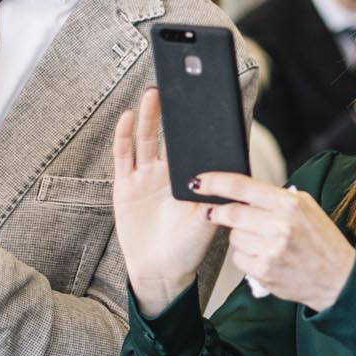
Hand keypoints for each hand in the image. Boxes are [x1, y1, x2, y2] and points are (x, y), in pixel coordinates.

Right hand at [112, 87, 219, 313]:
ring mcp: (145, 177)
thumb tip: (231, 172)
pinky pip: (124, 156)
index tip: (206, 101)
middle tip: (179, 85)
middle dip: (173, 111)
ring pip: (146, 139)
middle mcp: (166, 172)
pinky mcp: (125, 186)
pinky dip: (124, 135)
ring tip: (155, 93)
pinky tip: (127, 116)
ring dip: (150, 115)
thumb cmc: (189, 246)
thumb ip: (217, 195)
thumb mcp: (209, 219)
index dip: (198, 124)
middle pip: (169, 135)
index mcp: (189, 177)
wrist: (161, 270)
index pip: (193, 144)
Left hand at [193, 170, 355, 312]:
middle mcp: (279, 226)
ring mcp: (270, 251)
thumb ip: (275, 197)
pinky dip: (246, 256)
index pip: (242, 187)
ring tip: (262, 240)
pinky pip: (238, 258)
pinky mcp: (264, 272)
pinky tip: (264, 257)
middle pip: (230, 213)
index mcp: (290, 204)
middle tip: (216, 212)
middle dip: (219, 212)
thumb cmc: (322, 240)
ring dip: (240, 236)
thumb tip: (240, 189)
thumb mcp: (306, 207)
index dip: (214, 182)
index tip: (198, 181)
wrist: (338, 279)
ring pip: (233, 237)